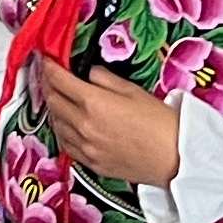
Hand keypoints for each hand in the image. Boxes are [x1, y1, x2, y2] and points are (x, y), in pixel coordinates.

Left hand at [34, 54, 181, 184]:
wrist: (176, 159)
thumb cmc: (162, 125)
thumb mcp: (134, 91)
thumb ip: (105, 79)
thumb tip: (89, 73)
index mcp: (93, 103)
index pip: (58, 80)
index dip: (49, 67)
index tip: (46, 60)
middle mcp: (83, 126)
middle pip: (52, 100)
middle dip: (47, 84)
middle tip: (50, 76)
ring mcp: (85, 147)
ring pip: (55, 123)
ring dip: (53, 108)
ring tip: (58, 98)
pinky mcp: (90, 163)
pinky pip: (65, 144)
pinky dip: (61, 130)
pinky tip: (67, 124)